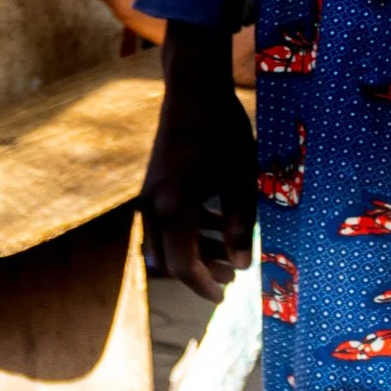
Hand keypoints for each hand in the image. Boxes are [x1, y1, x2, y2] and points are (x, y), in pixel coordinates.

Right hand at [142, 21, 257, 300]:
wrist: (192, 93)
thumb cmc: (221, 133)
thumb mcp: (240, 181)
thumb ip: (240, 226)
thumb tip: (241, 266)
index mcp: (173, 208)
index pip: (182, 265)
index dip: (203, 286)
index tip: (225, 297)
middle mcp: (153, 207)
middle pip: (166, 260)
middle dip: (197, 273)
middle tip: (230, 277)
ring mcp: (149, 197)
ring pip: (163, 243)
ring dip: (193, 251)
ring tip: (228, 253)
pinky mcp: (153, 187)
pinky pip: (164, 223)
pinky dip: (187, 231)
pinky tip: (217, 224)